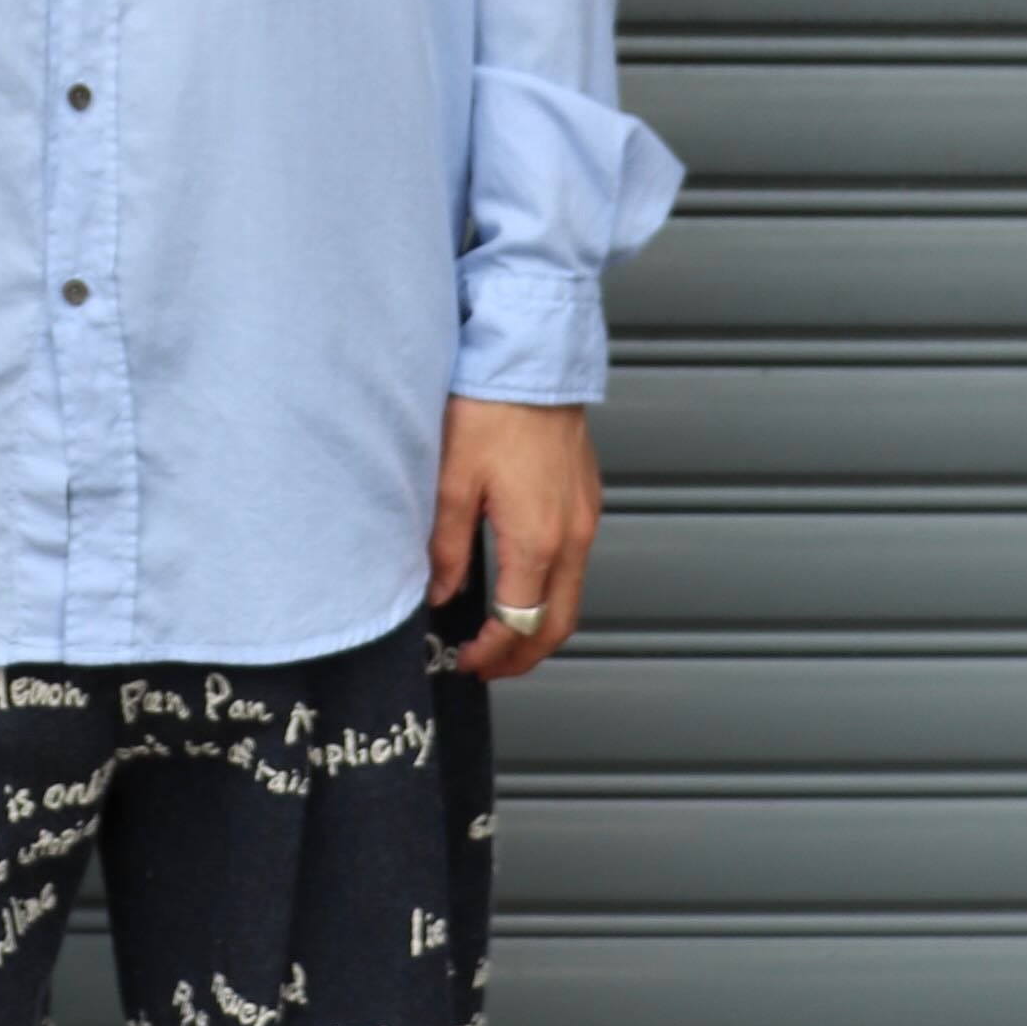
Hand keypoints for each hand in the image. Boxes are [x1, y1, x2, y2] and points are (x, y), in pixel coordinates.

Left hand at [427, 394, 600, 681]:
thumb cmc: (491, 410)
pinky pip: (575, 562)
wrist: (530, 359)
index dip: (492, 653)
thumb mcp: (452, 481)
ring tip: (498, 631)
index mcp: (538, 540)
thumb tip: (440, 594)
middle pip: (558, 623)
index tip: (466, 661)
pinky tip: (520, 583)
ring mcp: (585, 517)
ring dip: (538, 624)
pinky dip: (550, 589)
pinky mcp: (586, 499)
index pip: (519, 623)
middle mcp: (572, 535)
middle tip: (488, 665)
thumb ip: (446, 547)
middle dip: (524, 655)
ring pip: (571, 595)